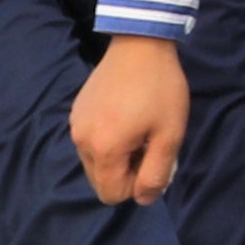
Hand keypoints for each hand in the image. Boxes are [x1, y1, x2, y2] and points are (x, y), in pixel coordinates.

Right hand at [72, 34, 191, 202]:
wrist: (139, 44)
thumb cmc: (160, 90)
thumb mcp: (169, 135)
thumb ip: (156, 173)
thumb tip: (143, 200)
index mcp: (103, 150)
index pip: (112, 195)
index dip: (137, 185)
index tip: (153, 157)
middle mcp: (81, 142)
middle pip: (100, 181)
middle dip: (125, 173)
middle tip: (147, 143)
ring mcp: (75, 126)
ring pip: (94, 163)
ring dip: (116, 157)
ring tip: (137, 129)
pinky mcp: (76, 112)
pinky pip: (89, 143)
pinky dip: (106, 141)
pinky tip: (125, 117)